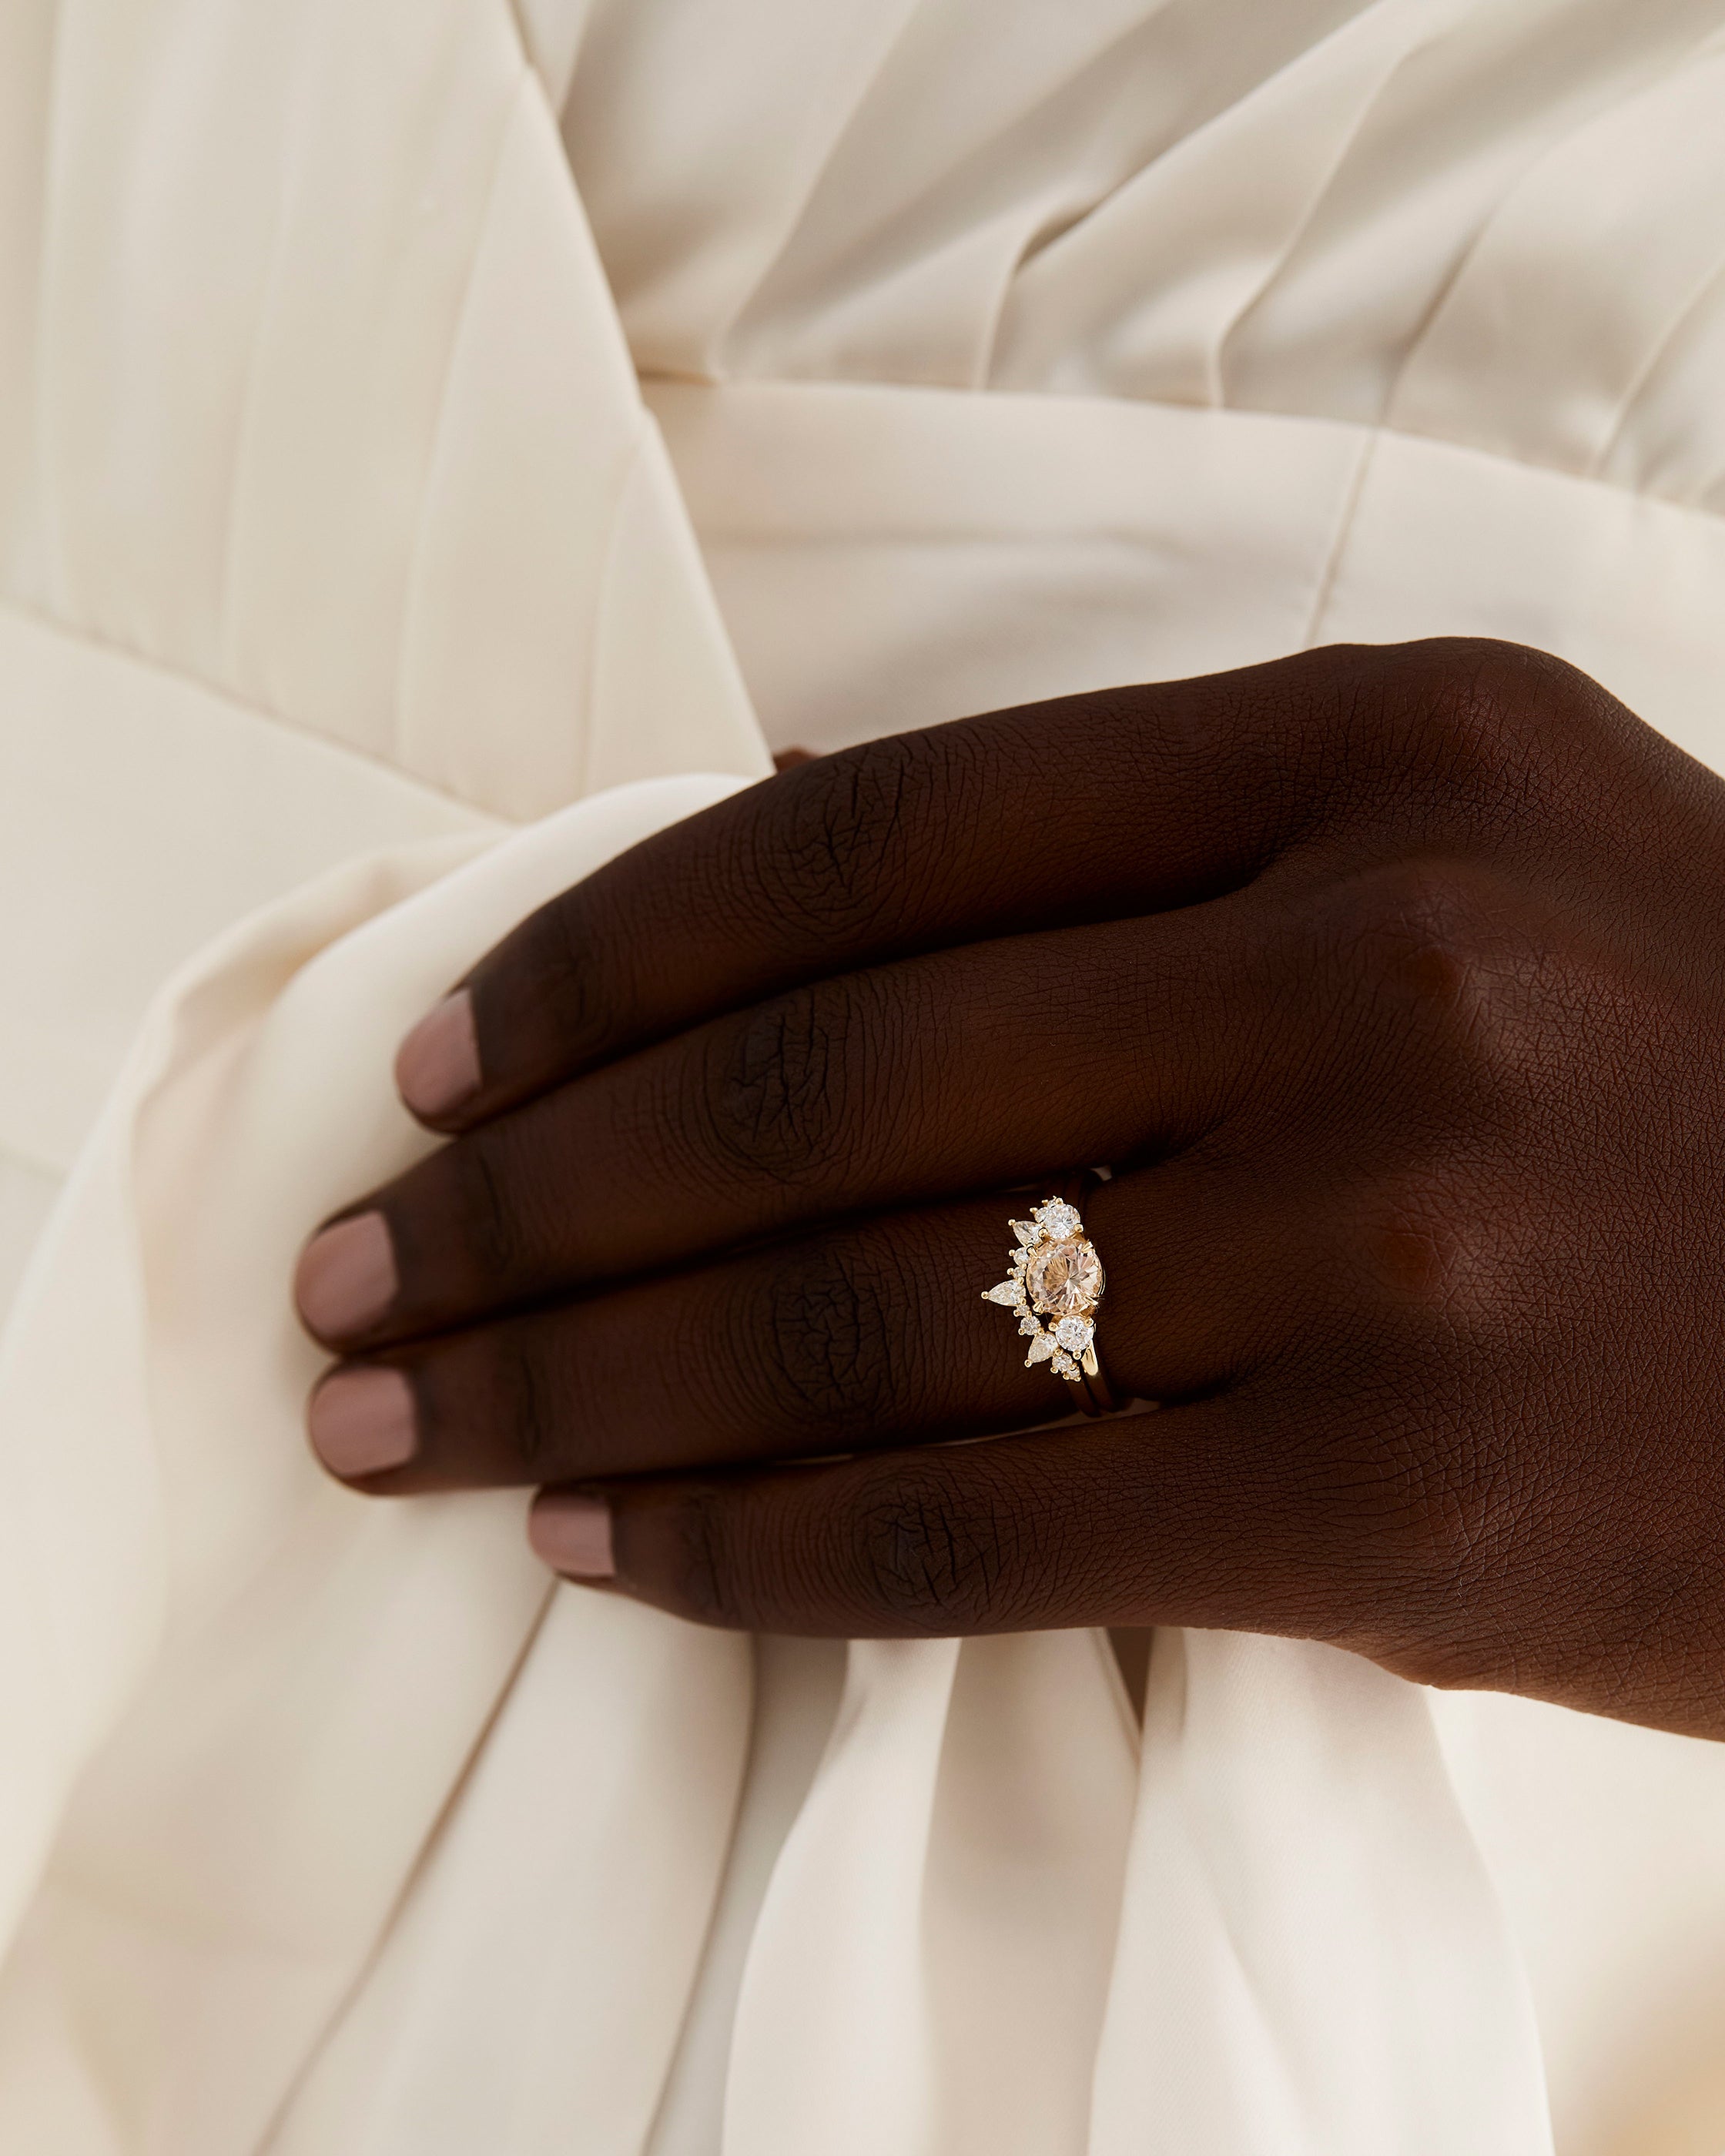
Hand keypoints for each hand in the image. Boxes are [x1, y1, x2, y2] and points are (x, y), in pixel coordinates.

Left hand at [296, 639, 1724, 1737]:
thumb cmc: (1669, 1063)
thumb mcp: (1452, 852)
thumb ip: (1133, 851)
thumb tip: (748, 882)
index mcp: (1376, 753)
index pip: (870, 835)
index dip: (606, 954)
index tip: (442, 1061)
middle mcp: (1382, 964)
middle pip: (819, 1086)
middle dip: (526, 1195)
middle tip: (351, 1270)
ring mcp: (1397, 1237)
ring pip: (855, 1320)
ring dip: (580, 1384)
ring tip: (411, 1417)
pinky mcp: (1397, 1500)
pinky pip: (974, 1527)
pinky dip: (748, 1549)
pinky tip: (601, 1548)